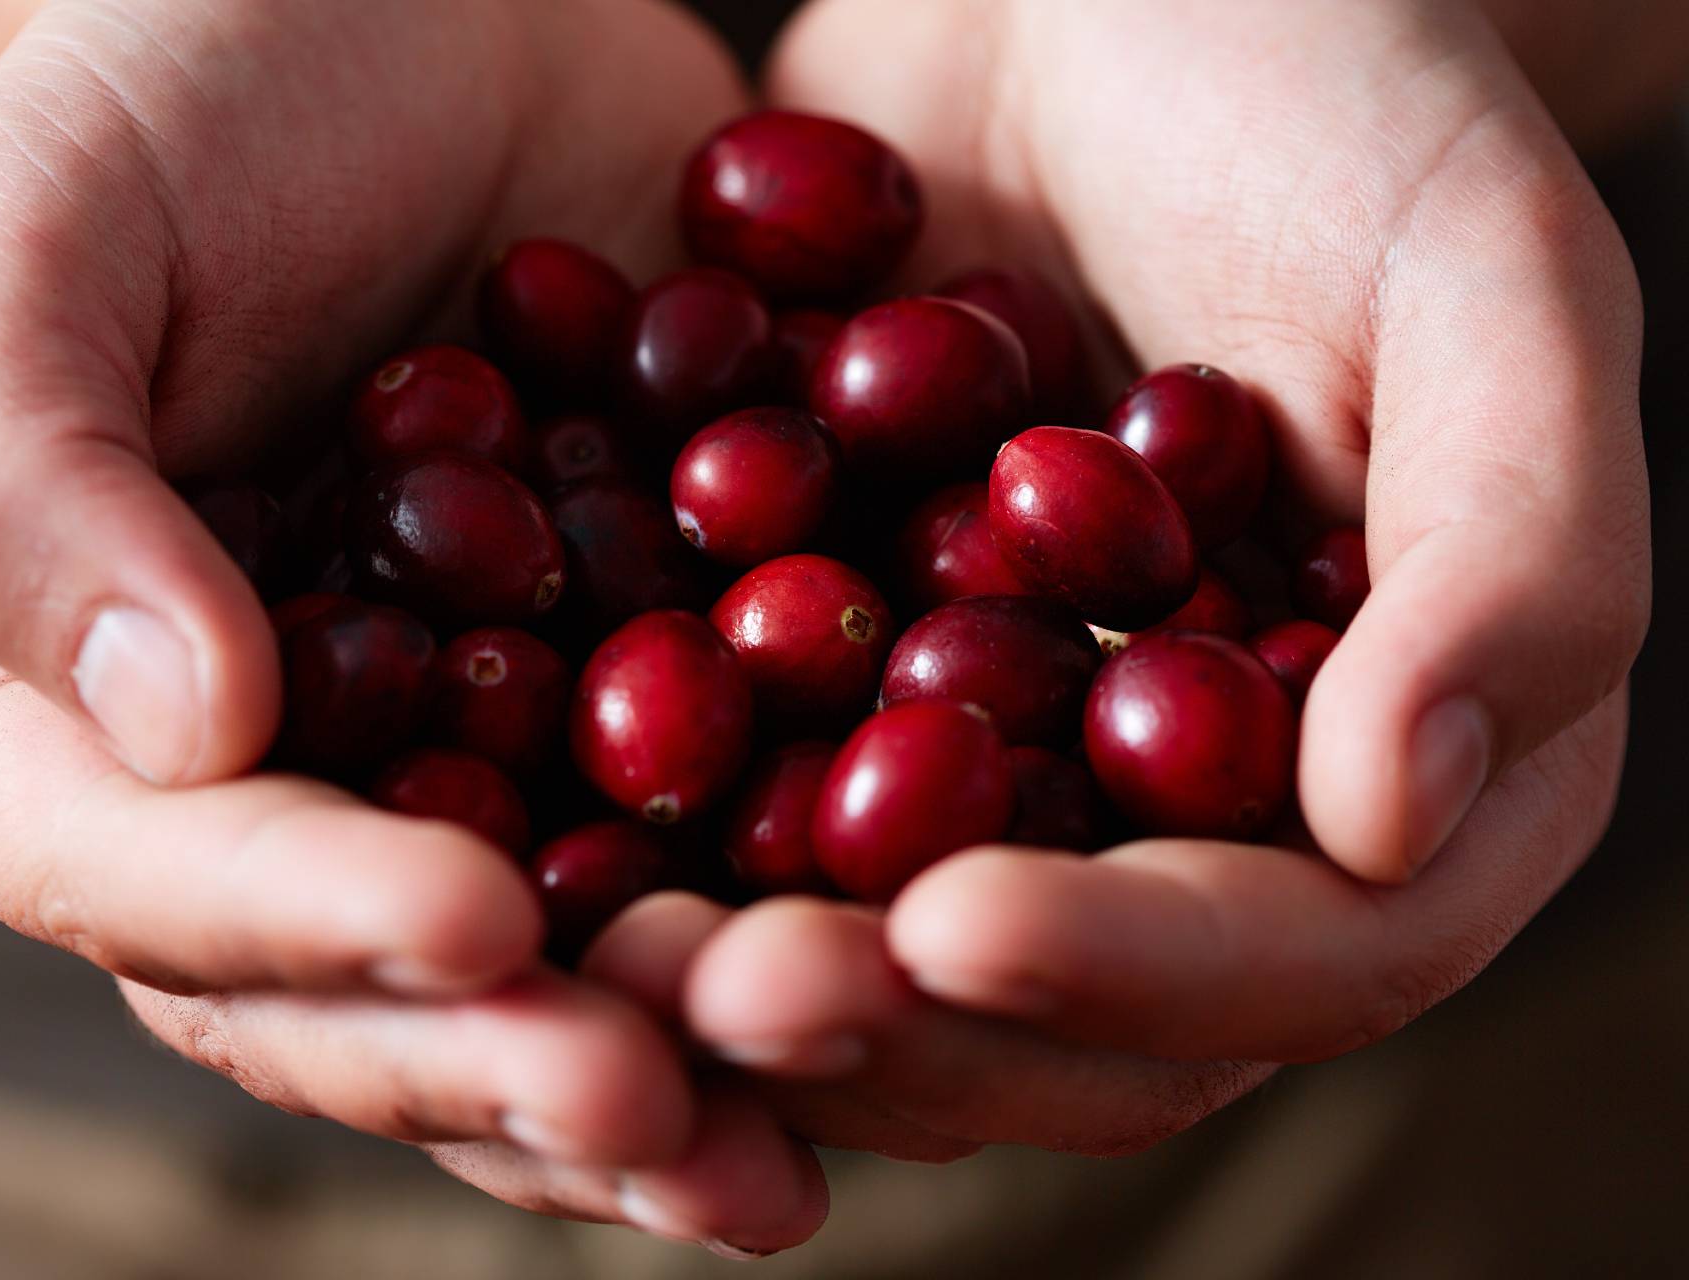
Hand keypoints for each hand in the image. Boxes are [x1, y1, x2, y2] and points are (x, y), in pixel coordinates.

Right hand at [0, 0, 821, 1249]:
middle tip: (659, 1109)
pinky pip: (705, 855)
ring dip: (672, 1069)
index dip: (308, 922)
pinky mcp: (634, 715)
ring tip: (789, 1145)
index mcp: (62, 723)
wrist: (440, 14)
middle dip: (513, 1057)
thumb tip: (184, 724)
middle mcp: (268, 797)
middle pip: (366, 988)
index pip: (161, 874)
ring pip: (552, 976)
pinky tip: (903, 987)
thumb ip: (32, 481)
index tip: (469, 929)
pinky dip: (792, 929)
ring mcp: (463, 774)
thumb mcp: (52, 228)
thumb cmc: (198, 81)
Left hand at [625, 0, 1646, 1151]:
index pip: (1297, 952)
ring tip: (591, 954)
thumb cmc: (1331, 91)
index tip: (952, 932)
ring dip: (734, 978)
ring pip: (873, 948)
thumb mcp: (1485, 278)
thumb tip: (1395, 822)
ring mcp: (998, 762)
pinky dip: (637, 834)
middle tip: (715, 993)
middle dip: (894, 1020)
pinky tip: (509, 830)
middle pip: (1061, 1009)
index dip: (1135, 972)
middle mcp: (1186, 812)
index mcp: (1388, 757)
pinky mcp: (832, 689)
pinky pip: (734, 802)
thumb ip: (1517, 551)